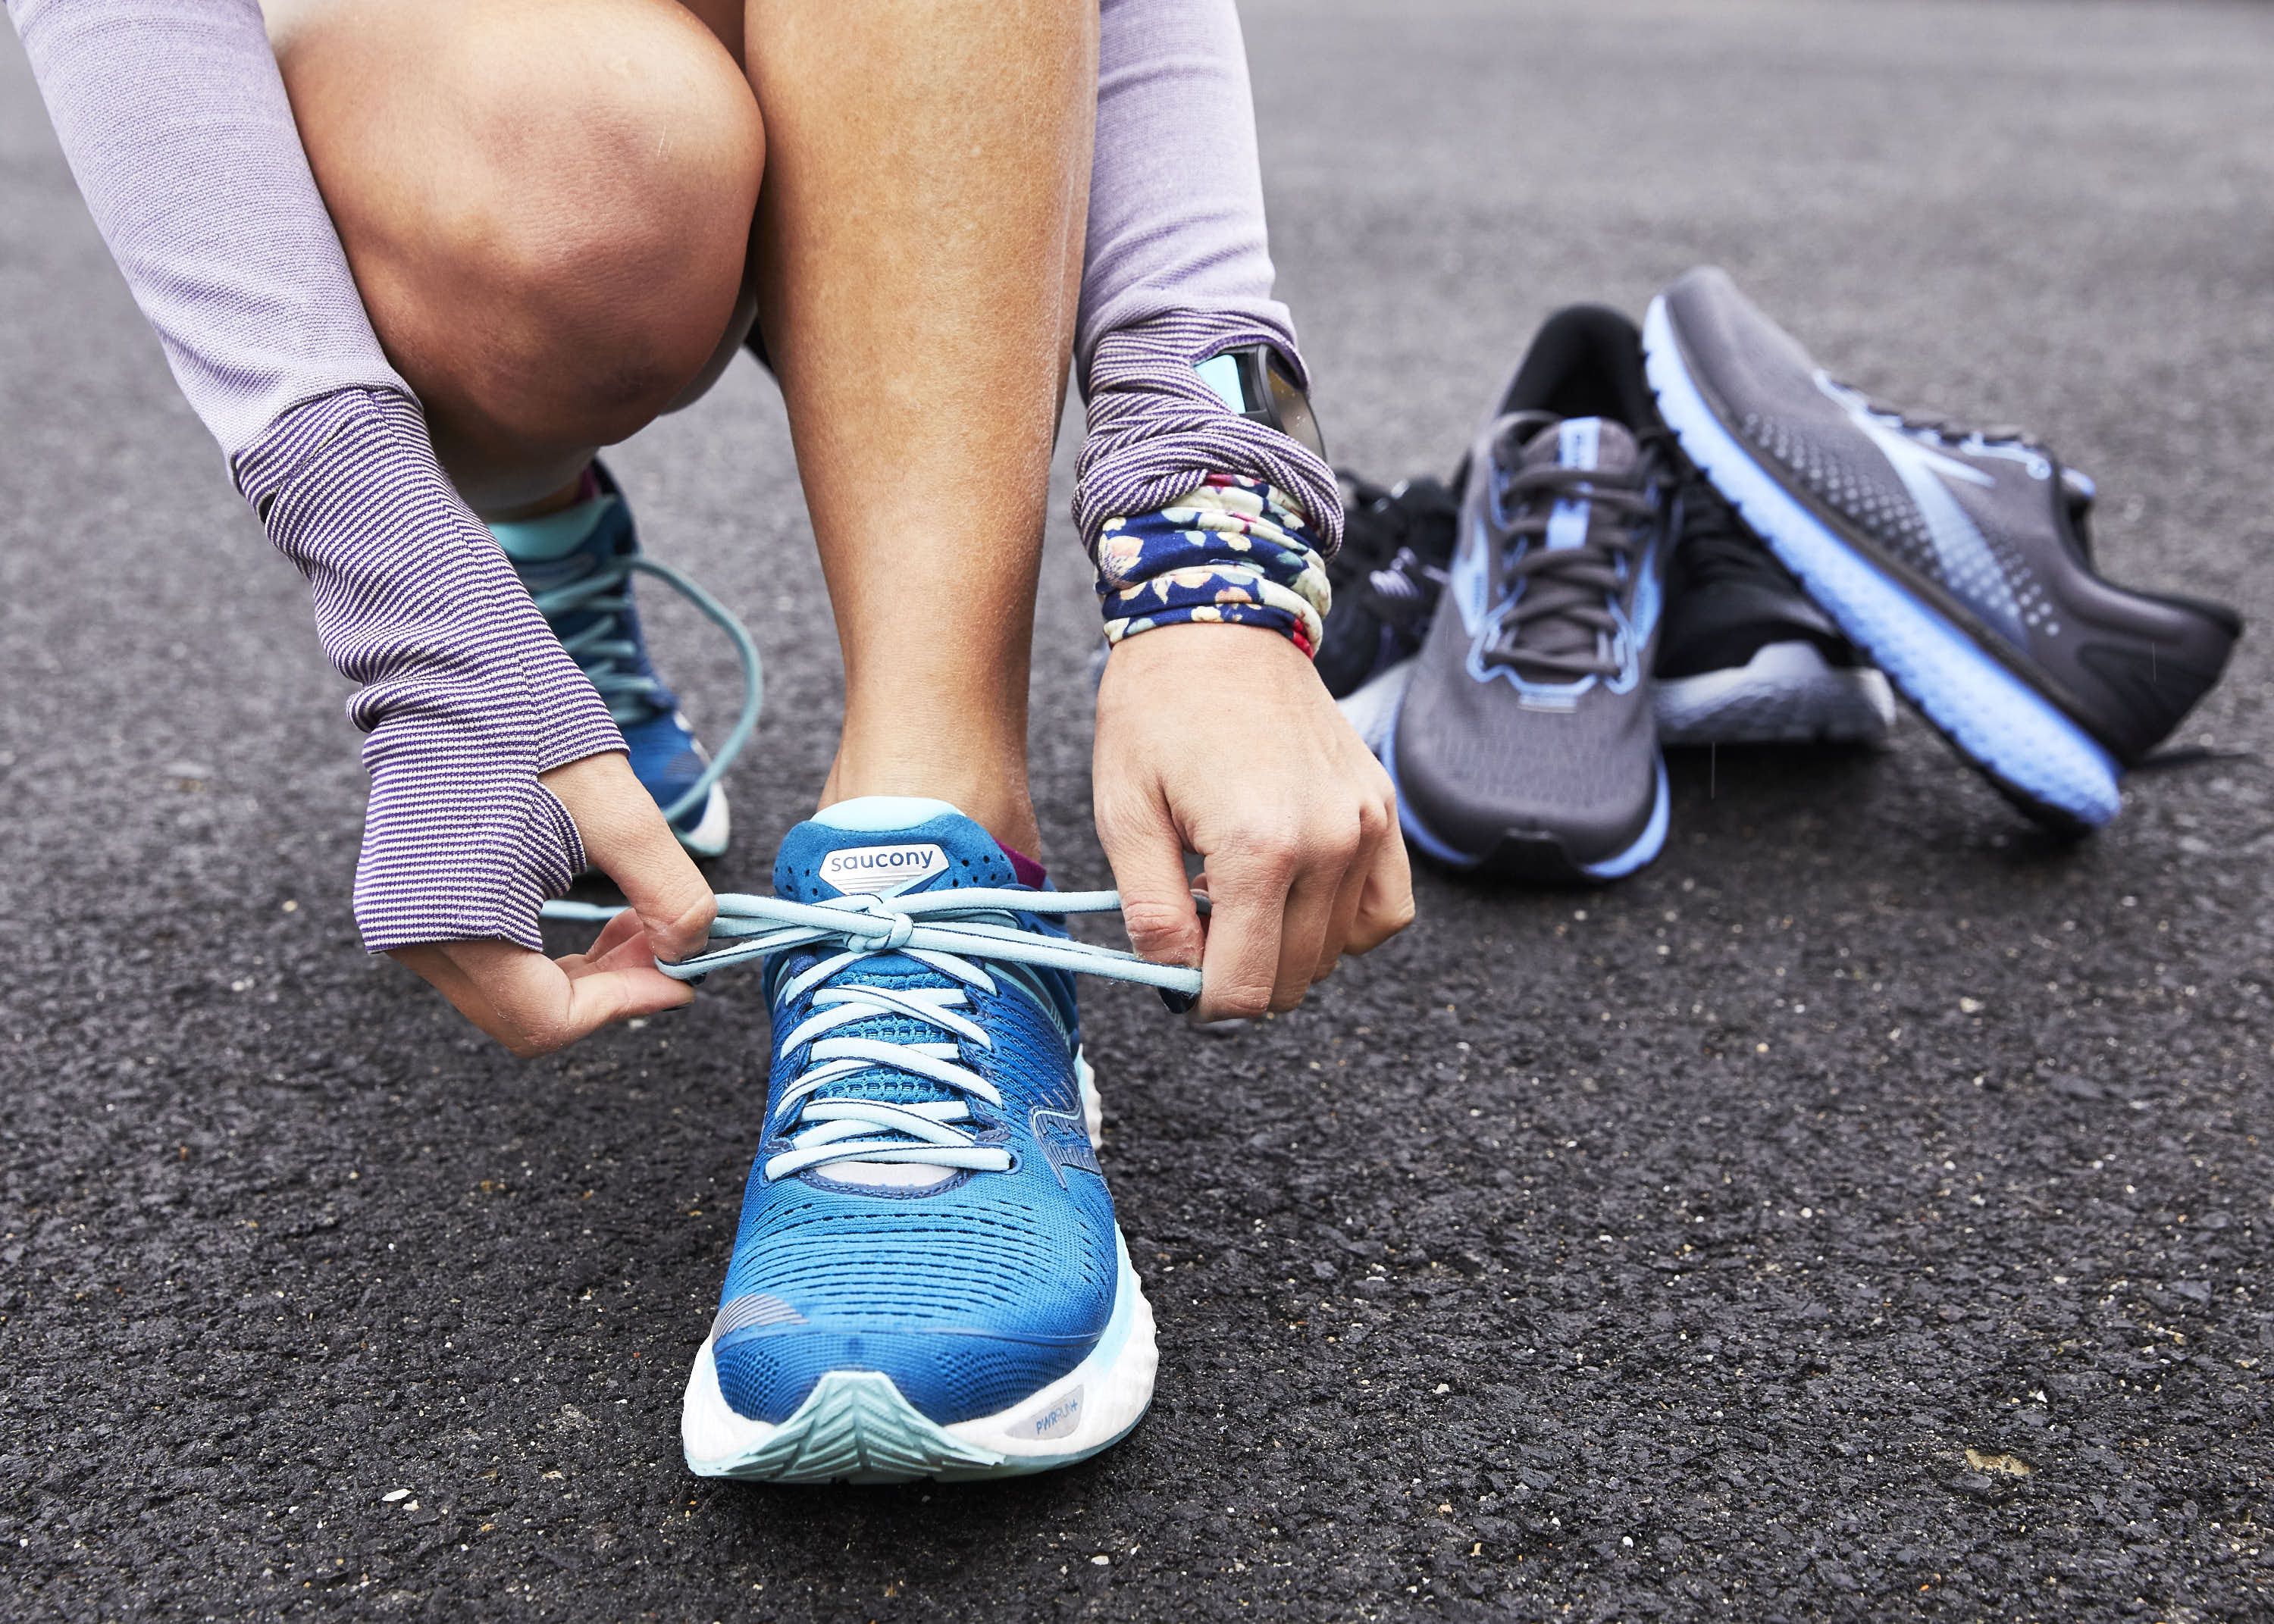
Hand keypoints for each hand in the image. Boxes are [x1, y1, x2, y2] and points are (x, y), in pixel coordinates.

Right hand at [389, 753, 716, 1056]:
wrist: (449, 673)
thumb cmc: (530, 731)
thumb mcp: (622, 816)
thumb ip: (668, 895)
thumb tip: (691, 954)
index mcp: (457, 922)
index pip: (547, 1019)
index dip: (625, 1005)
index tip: (682, 979)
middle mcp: (414, 938)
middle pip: (526, 1016)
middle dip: (609, 990)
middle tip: (666, 945)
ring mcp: (402, 923)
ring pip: (509, 995)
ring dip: (584, 974)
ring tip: (640, 923)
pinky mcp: (408, 904)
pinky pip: (486, 961)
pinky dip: (547, 953)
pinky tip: (600, 914)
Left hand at [1094, 624, 1413, 1020]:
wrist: (1218, 624)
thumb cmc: (1157, 712)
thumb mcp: (1123, 815)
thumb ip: (1152, 913)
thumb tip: (1179, 982)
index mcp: (1259, 848)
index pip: (1244, 988)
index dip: (1203, 1004)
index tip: (1177, 980)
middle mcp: (1328, 842)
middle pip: (1292, 979)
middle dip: (1239, 975)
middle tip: (1198, 928)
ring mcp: (1366, 826)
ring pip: (1334, 954)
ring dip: (1284, 949)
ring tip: (1237, 896)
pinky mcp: (1383, 810)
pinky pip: (1385, 912)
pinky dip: (1343, 926)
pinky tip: (1295, 897)